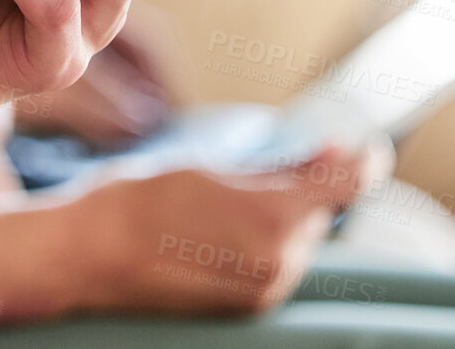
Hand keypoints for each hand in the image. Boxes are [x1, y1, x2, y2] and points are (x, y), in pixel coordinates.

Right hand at [81, 144, 389, 314]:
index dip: (362, 163)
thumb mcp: (213, 168)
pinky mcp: (248, 305)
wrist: (91, 255)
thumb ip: (281, 169)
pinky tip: (234, 223)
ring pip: (301, 240)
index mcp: (274, 218)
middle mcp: (279, 262)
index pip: (347, 187)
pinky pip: (279, 264)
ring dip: (290, 215)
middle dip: (314, 186)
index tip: (363, 149)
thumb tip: (331, 157)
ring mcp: (265, 290)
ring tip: (245, 193)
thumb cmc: (141, 201)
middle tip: (297, 156)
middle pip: (322, 214)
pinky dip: (271, 240)